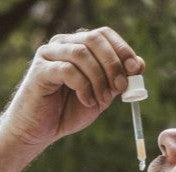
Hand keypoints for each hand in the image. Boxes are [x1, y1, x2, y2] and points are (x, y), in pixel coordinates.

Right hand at [0, 27, 144, 147]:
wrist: (37, 132)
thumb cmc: (66, 113)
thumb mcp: (99, 96)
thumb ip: (116, 81)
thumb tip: (139, 65)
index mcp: (77, 46)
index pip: (103, 35)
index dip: (122, 49)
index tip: (136, 69)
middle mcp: (62, 44)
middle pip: (95, 39)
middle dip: (113, 63)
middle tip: (120, 87)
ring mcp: (49, 54)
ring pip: (82, 54)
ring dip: (99, 78)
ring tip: (102, 100)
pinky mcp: (40, 70)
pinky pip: (68, 70)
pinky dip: (84, 87)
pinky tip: (87, 101)